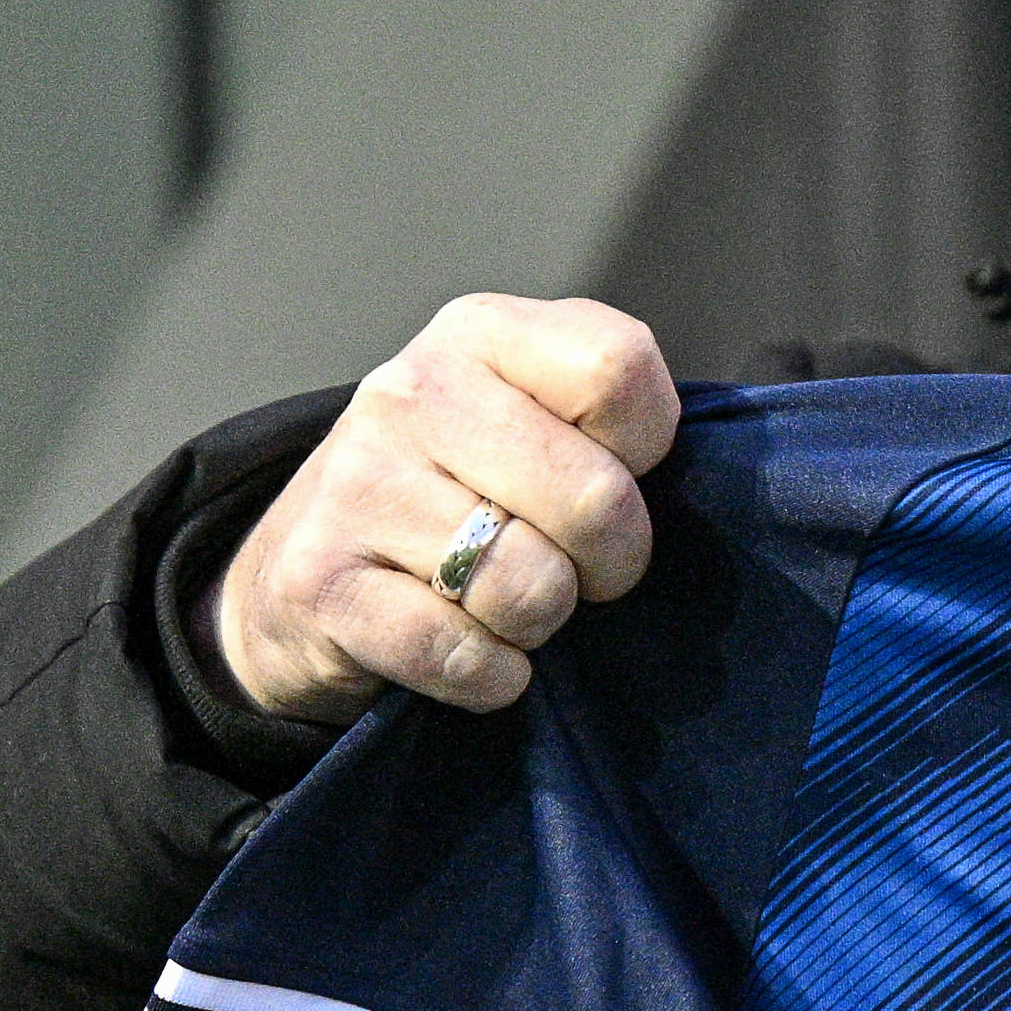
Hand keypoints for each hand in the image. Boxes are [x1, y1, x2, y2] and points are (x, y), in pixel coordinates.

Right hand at [213, 297, 681, 727]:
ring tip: (507, 601)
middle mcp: (411, 392)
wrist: (302, 573)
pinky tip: (468, 651)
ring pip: (533, 587)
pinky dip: (488, 676)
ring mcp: (356, 483)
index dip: (646, 446)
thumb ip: (612, 411)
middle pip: (596, 496)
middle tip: (580, 568)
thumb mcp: (534, 414)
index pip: (620, 369)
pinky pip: (462, 654)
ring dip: (542, 623)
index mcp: (480, 334)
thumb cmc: (462, 494)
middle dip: (612, 561)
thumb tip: (708, 476)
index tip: (615, 472)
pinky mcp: (319, 580)